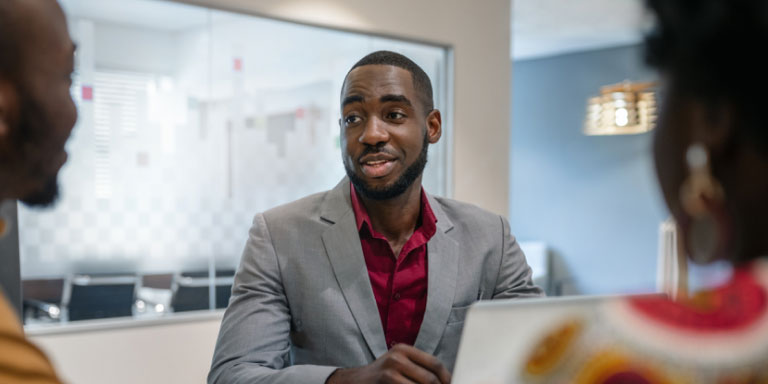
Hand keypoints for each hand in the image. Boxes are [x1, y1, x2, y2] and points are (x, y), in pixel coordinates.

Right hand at [326, 344, 450, 383]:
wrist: (355, 382)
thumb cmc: (382, 375)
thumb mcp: (399, 364)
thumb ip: (419, 369)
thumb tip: (446, 380)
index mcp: (404, 349)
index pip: (435, 364)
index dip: (447, 378)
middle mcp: (397, 357)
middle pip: (430, 379)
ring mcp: (390, 371)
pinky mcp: (386, 382)